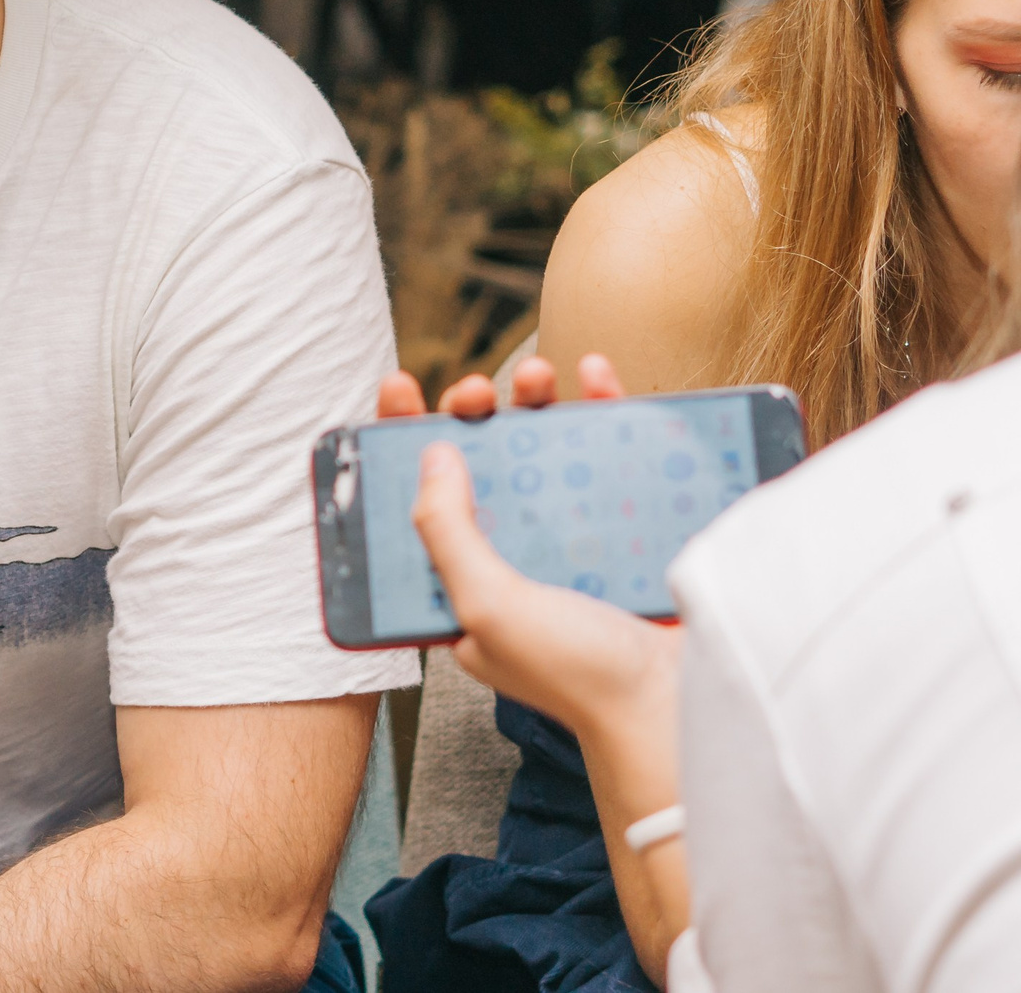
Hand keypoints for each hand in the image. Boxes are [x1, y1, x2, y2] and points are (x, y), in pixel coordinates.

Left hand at [383, 353, 679, 737]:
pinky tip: (595, 375)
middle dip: (471, 416)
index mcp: (462, 588)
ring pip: (543, 454)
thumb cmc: (578, 676)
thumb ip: (447, 534)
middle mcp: (512, 562)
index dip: (401, 445)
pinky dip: (605, 411)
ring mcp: (573, 544)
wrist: (682, 707)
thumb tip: (431, 455)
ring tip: (537, 374)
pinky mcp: (631, 530)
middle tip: (475, 392)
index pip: (417, 503)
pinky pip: (613, 457)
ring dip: (534, 403)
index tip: (398, 389)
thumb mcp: (487, 606)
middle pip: (480, 467)